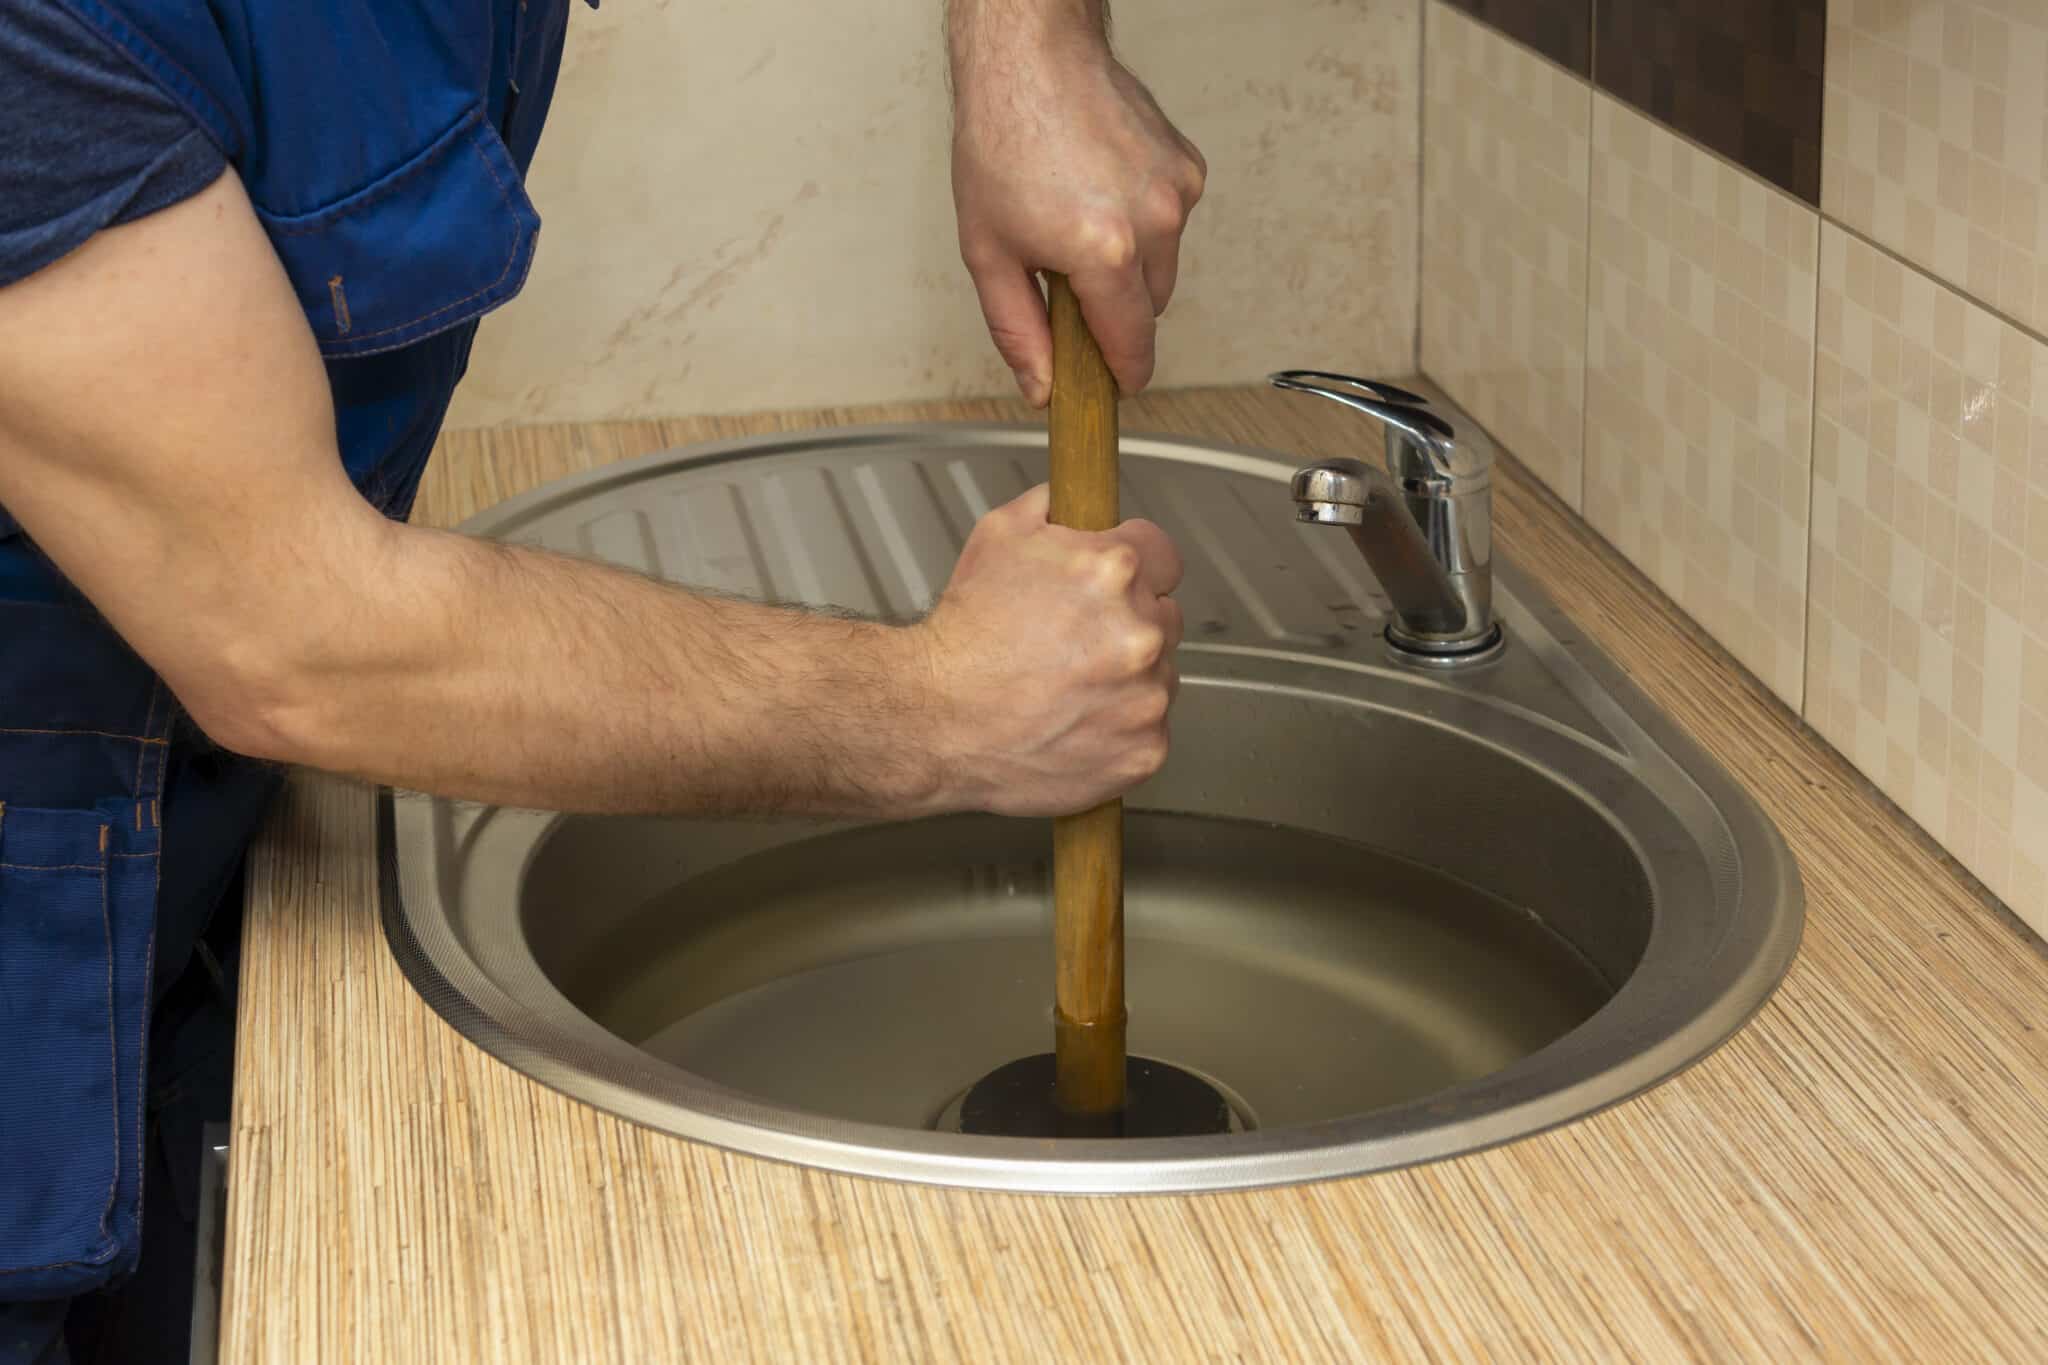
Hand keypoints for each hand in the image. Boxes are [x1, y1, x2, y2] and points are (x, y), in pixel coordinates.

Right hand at [913, 484, 1183, 815]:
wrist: (935, 718)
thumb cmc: (963, 635)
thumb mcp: (998, 535)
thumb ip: (1053, 506)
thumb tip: (1075, 498)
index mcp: (1115, 571)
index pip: (1165, 555)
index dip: (1135, 567)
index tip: (1114, 586)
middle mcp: (1141, 633)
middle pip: (1164, 617)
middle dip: (1128, 623)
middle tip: (1075, 641)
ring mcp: (1147, 697)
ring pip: (1158, 676)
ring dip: (1126, 678)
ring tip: (1068, 686)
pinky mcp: (1144, 749)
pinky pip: (1149, 731)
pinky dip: (1120, 730)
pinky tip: (1075, 722)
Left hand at [949, 3, 1205, 405]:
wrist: (1030, 57)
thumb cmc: (1003, 137)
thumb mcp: (988, 251)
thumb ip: (1017, 330)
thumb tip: (1041, 384)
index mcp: (1104, 252)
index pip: (1133, 345)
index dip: (1121, 373)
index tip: (1114, 385)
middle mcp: (1153, 222)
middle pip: (1151, 308)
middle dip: (1114, 306)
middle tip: (1067, 277)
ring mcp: (1176, 191)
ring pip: (1164, 264)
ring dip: (1130, 260)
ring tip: (1080, 217)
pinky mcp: (1188, 166)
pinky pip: (1172, 221)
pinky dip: (1143, 219)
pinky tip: (1102, 188)